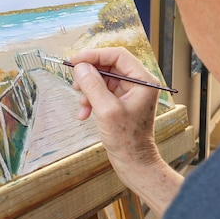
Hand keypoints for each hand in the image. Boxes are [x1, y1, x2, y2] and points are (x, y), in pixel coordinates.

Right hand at [69, 48, 182, 215]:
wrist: (134, 163)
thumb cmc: (126, 140)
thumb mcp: (106, 110)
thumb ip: (93, 85)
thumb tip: (80, 66)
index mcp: (144, 81)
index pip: (118, 56)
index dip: (95, 55)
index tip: (75, 60)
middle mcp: (139, 84)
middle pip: (110, 66)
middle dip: (90, 74)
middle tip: (75, 82)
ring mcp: (131, 93)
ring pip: (104, 79)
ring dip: (89, 90)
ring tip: (81, 104)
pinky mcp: (122, 103)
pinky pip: (103, 92)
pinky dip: (91, 100)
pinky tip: (84, 114)